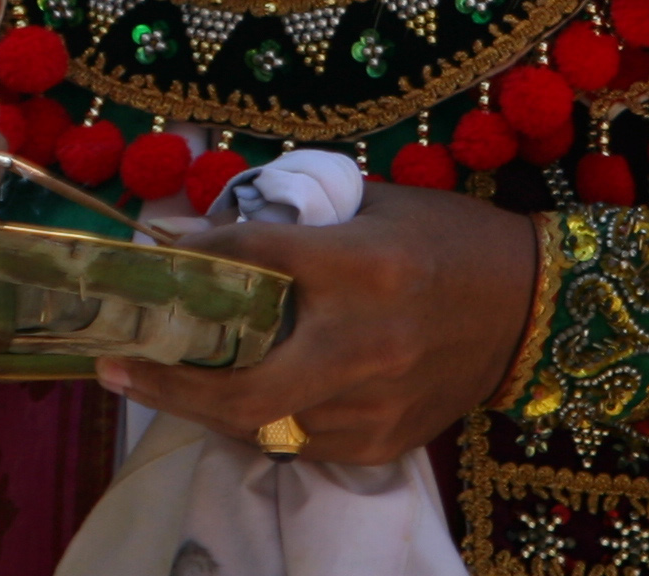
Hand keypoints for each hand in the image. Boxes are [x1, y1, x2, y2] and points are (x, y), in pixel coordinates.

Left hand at [99, 182, 537, 464]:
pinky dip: (259, 420)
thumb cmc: (448, 238)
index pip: (256, 260)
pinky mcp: (385, 442)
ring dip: (205, 407)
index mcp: (365, 266)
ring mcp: (377, 404)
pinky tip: (233, 399)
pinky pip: (300, 441)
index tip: (149, 260)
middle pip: (243, 384)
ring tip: (160, 383)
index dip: (196, 260)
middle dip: (169, 384)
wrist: (532, 306)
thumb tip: (207, 234)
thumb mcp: (375, 206)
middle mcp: (367, 343)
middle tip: (116, 368)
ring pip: (263, 425)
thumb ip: (296, 223)